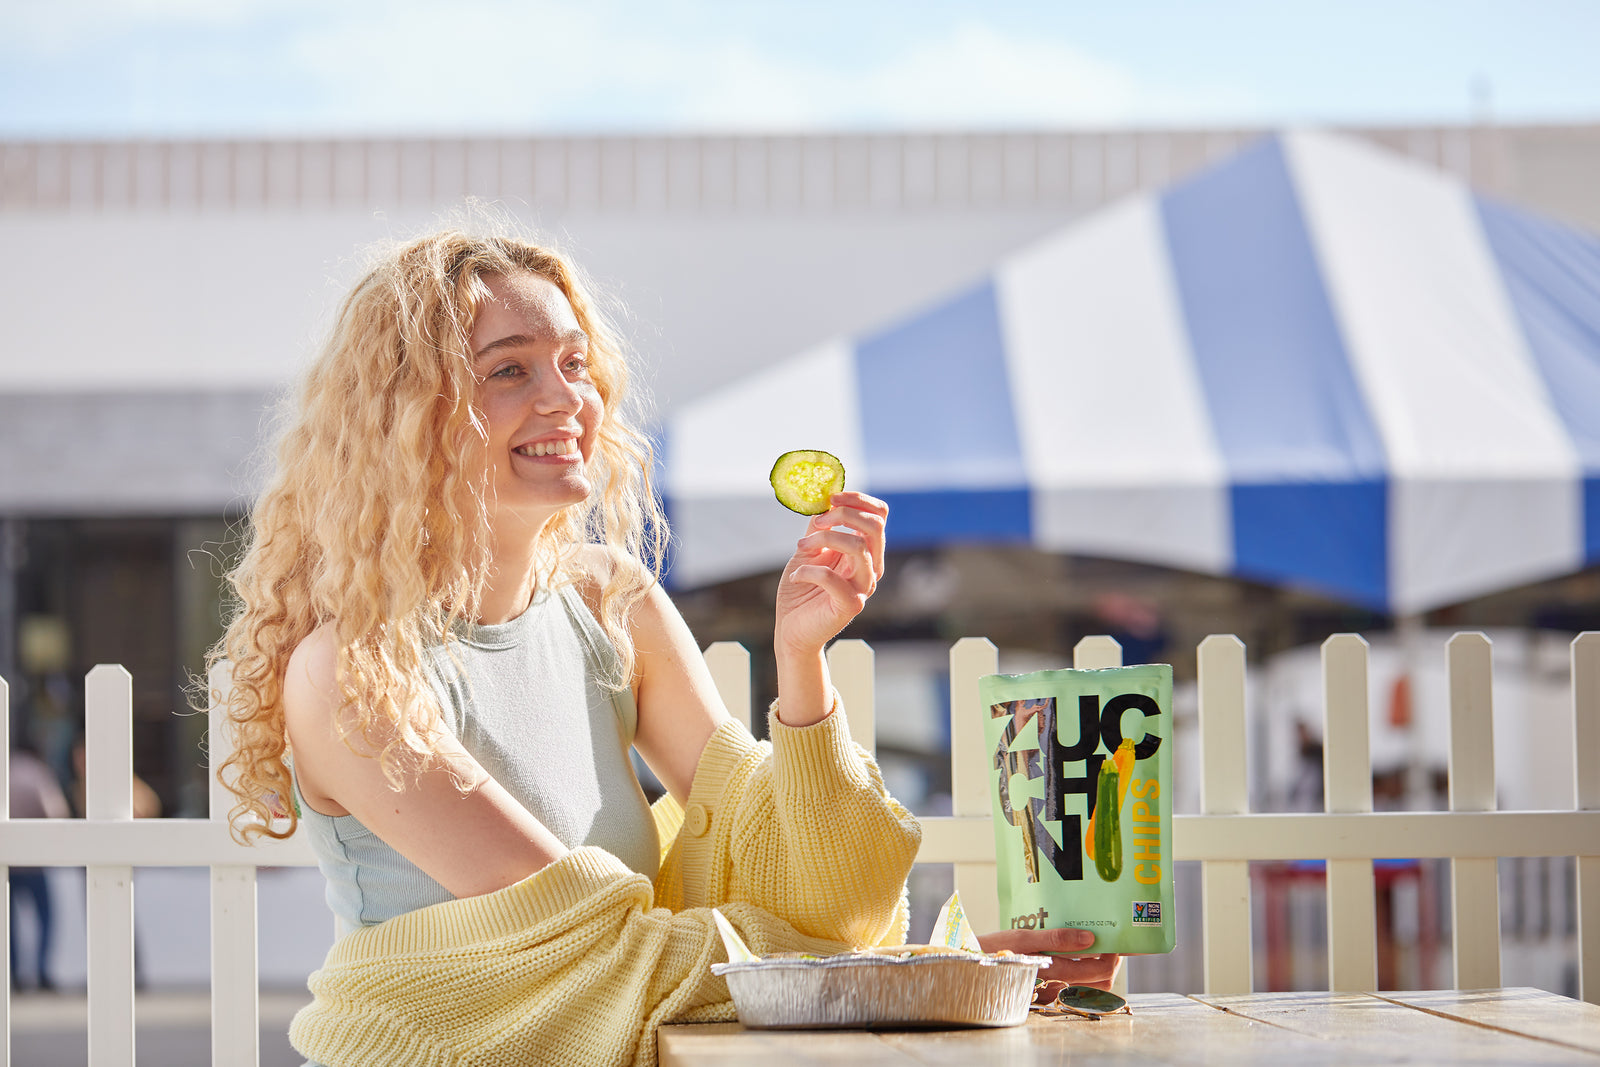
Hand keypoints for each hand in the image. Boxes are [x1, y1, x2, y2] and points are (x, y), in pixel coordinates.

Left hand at [772, 492, 886, 659]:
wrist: (791, 629)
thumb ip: (819, 526)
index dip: (857, 499)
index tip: (830, 498)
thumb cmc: (801, 589)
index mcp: (866, 552)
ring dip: (824, 538)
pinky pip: (833, 578)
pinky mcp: (849, 606)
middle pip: (874, 526)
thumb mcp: (809, 549)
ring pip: (859, 547)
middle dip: (842, 515)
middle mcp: (871, 569)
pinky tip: (796, 575)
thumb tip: (822, 499)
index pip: (879, 516)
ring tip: (802, 548)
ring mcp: (863, 588)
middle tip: (816, 523)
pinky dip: (809, 571)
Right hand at [976, 927, 1120, 999]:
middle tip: (1111, 942)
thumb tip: (1089, 937)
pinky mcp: (1045, 997)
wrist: (969, 967)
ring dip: (1100, 970)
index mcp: (1051, 970)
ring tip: (1098, 950)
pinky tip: (1080, 961)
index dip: (1112, 955)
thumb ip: (1056, 938)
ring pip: (1091, 989)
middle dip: (1110, 961)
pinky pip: (1075, 991)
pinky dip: (1085, 977)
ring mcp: (1051, 995)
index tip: (1115, 939)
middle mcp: (1054, 988)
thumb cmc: (992, 949)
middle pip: (1100, 981)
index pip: (1099, 970)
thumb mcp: (1022, 937)